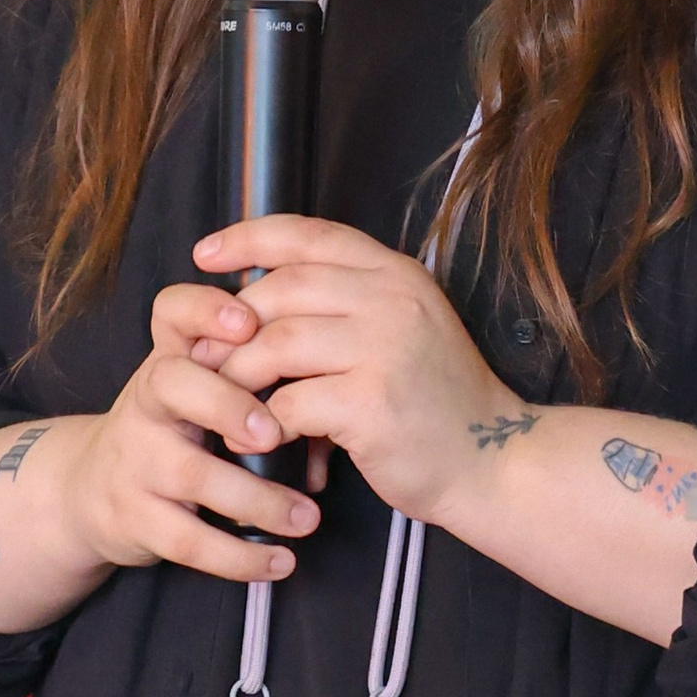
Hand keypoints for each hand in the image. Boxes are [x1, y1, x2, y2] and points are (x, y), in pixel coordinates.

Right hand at [0, 335, 321, 625]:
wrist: (90, 489)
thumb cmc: (175, 428)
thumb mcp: (200, 388)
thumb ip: (260, 375)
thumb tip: (339, 385)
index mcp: (169, 359)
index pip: (173, 313)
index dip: (205, 310)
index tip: (248, 323)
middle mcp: (146, 401)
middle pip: (172, 383)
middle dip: (226, 403)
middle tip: (276, 432)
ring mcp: (135, 460)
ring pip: (189, 473)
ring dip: (256, 499)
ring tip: (307, 518)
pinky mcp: (133, 517)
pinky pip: (187, 540)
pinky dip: (238, 556)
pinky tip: (280, 562)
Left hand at [186, 218, 505, 524]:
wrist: (492, 461)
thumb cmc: (436, 401)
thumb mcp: (403, 328)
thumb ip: (346, 303)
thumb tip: (252, 297)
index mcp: (397, 274)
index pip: (308, 235)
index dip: (248, 238)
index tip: (205, 255)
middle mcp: (393, 300)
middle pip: (281, 289)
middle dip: (230, 325)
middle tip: (205, 356)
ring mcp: (385, 349)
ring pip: (275, 344)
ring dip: (239, 376)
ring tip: (225, 403)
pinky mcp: (372, 403)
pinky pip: (289, 403)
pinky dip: (262, 423)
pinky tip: (259, 438)